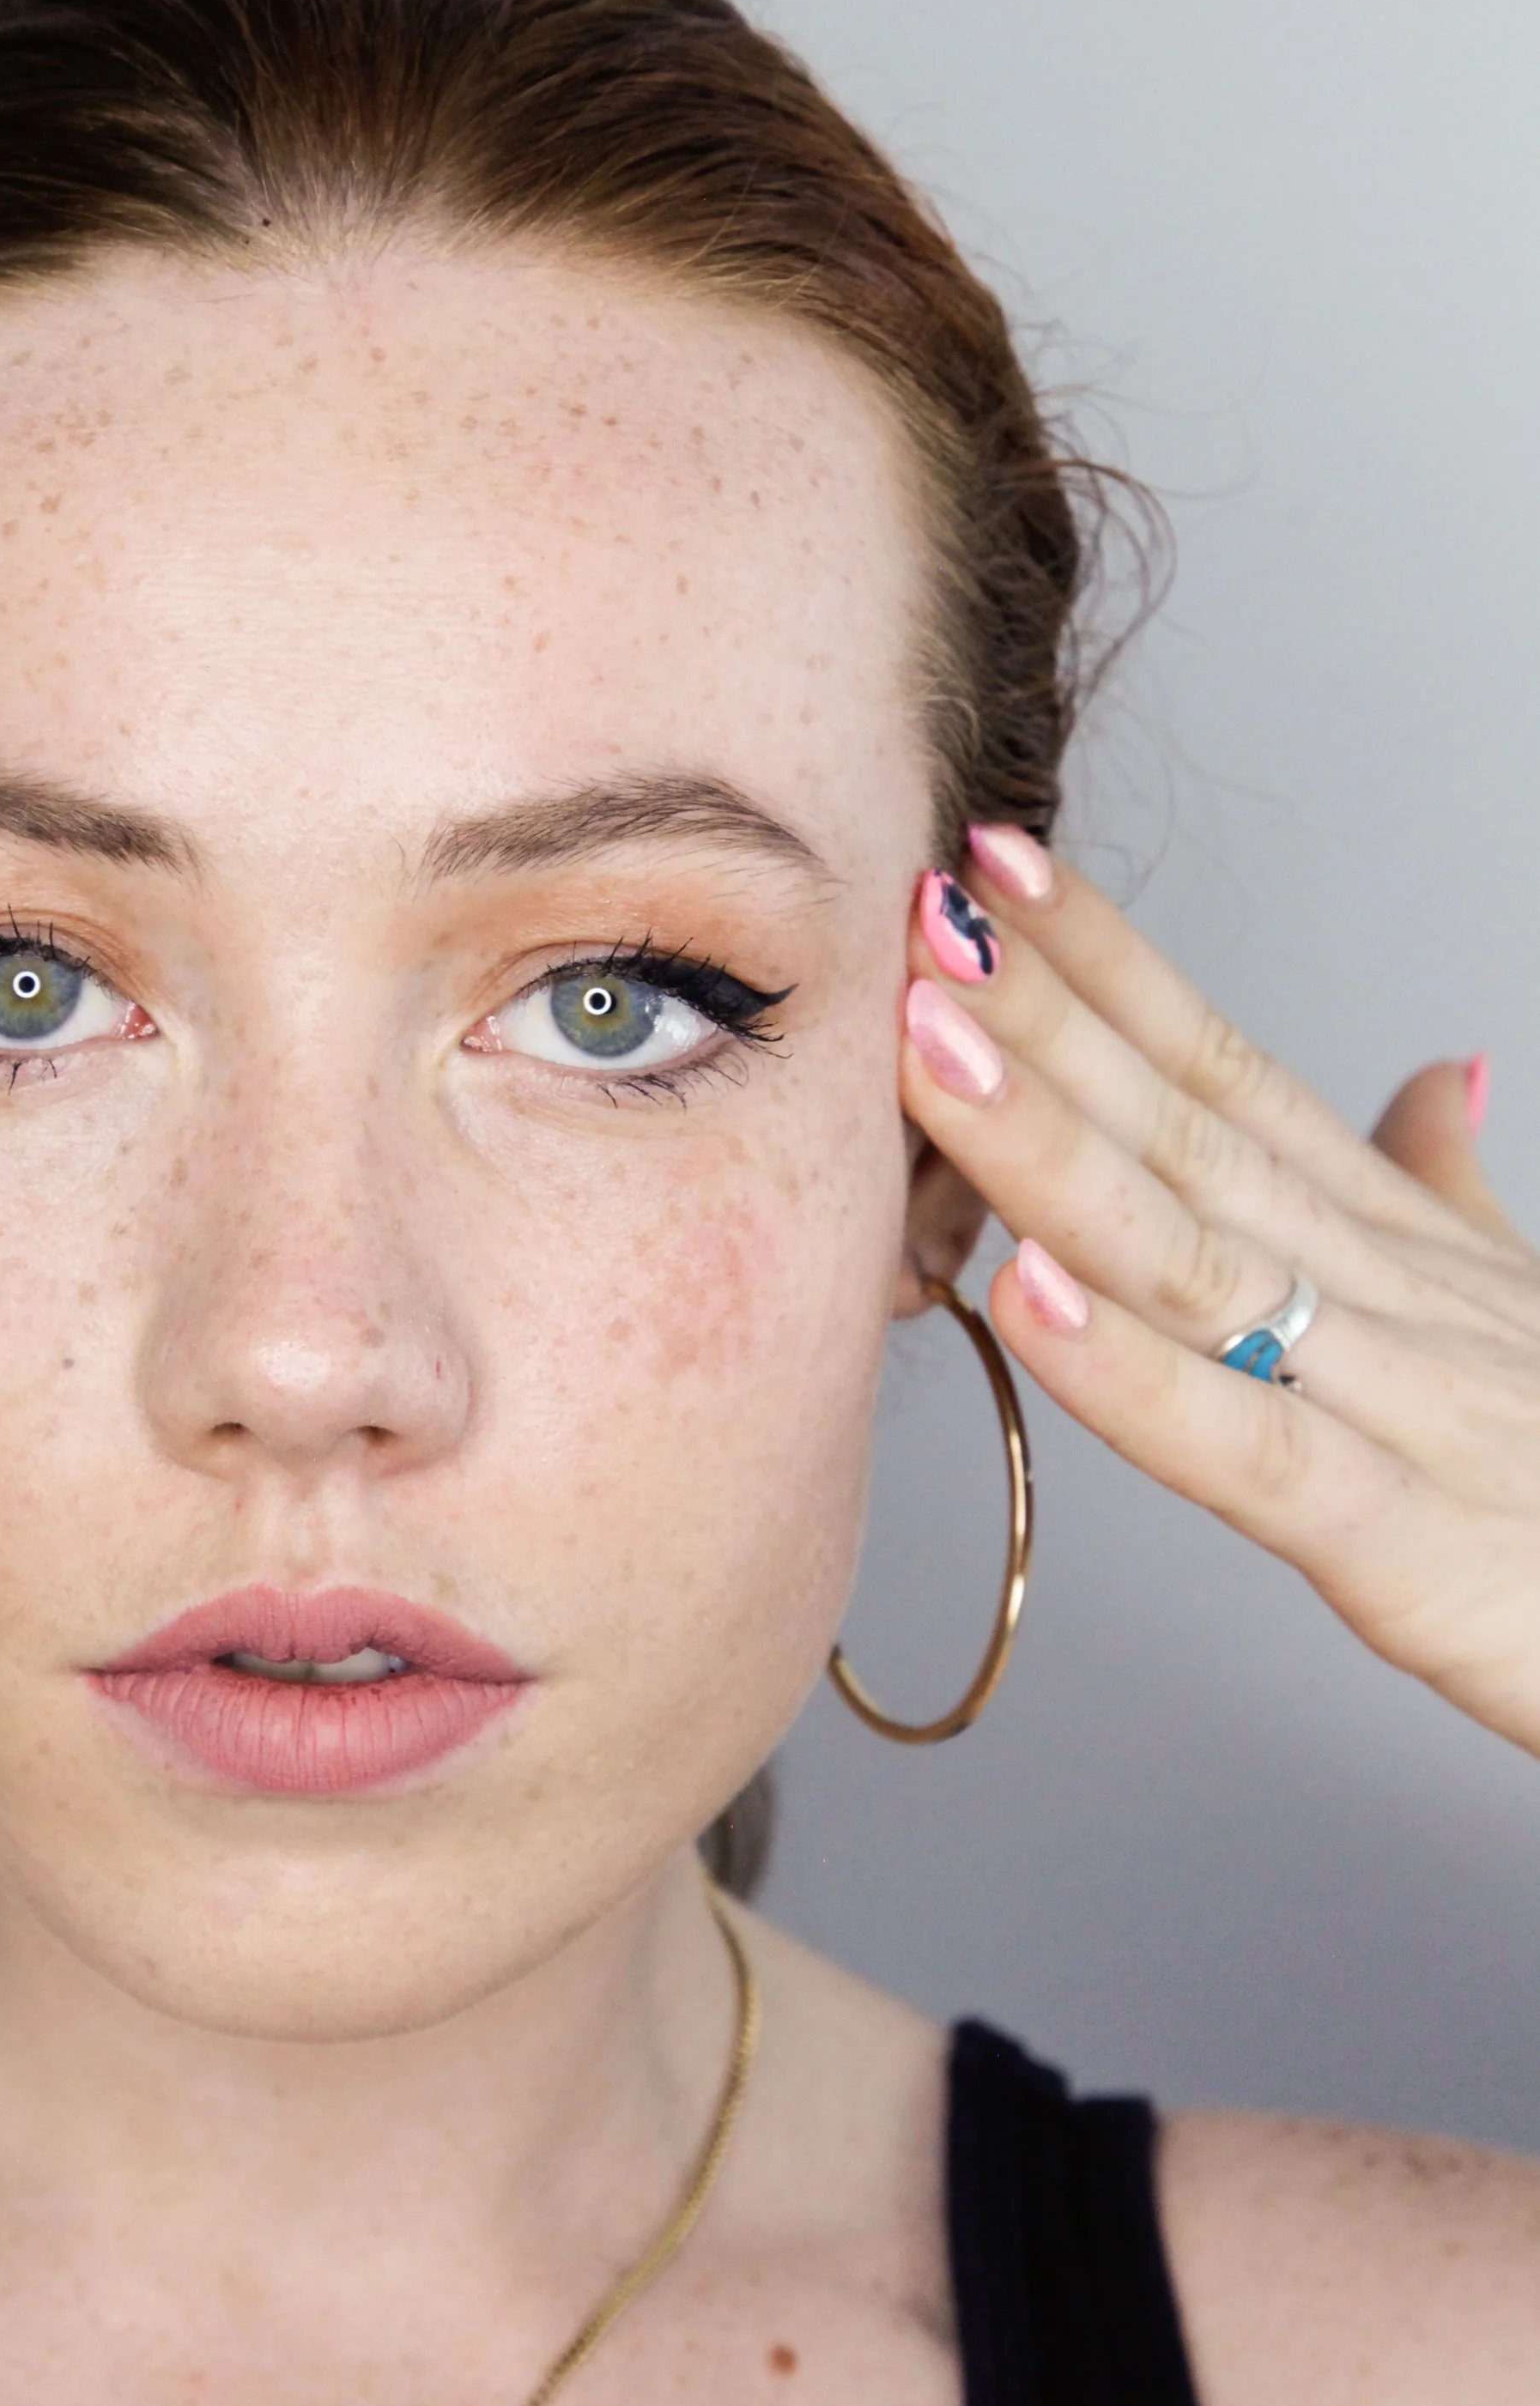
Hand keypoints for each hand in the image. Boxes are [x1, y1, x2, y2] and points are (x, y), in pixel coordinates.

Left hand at [901, 836, 1539, 1754]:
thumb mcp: (1519, 1303)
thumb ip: (1451, 1188)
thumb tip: (1441, 1073)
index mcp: (1382, 1237)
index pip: (1226, 1067)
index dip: (1108, 966)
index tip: (992, 864)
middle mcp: (1379, 1292)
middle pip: (1185, 1132)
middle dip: (1047, 1020)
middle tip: (925, 912)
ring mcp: (1396, 1405)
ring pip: (1190, 1257)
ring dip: (1051, 1151)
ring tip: (934, 1052)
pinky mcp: (1406, 1541)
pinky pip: (1248, 1448)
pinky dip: (1132, 1377)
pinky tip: (1028, 1295)